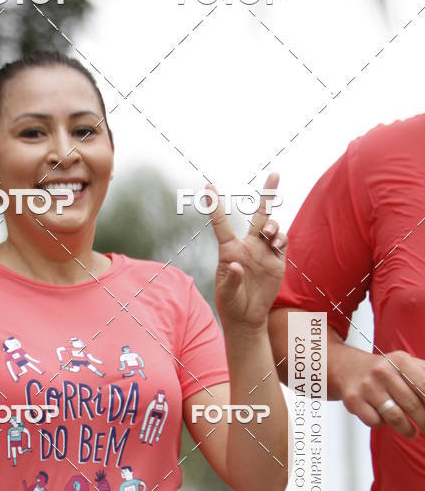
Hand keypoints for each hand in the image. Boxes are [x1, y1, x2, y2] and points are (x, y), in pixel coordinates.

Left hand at [208, 173, 286, 330]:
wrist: (247, 317)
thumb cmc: (231, 304)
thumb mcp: (227, 295)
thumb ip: (232, 280)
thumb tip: (239, 266)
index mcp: (229, 250)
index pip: (221, 224)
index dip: (215, 206)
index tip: (208, 186)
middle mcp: (248, 246)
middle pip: (259, 214)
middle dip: (268, 193)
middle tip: (275, 173)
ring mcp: (264, 251)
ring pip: (272, 226)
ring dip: (273, 224)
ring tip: (269, 233)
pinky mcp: (277, 260)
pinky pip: (282, 242)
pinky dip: (281, 238)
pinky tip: (275, 242)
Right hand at [339, 347, 424, 438]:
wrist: (347, 368)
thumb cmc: (385, 371)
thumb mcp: (407, 365)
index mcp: (401, 361)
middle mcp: (383, 372)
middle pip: (413, 405)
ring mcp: (367, 387)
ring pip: (394, 417)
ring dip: (407, 430)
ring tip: (412, 432)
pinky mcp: (353, 400)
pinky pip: (375, 422)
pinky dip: (382, 424)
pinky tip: (383, 418)